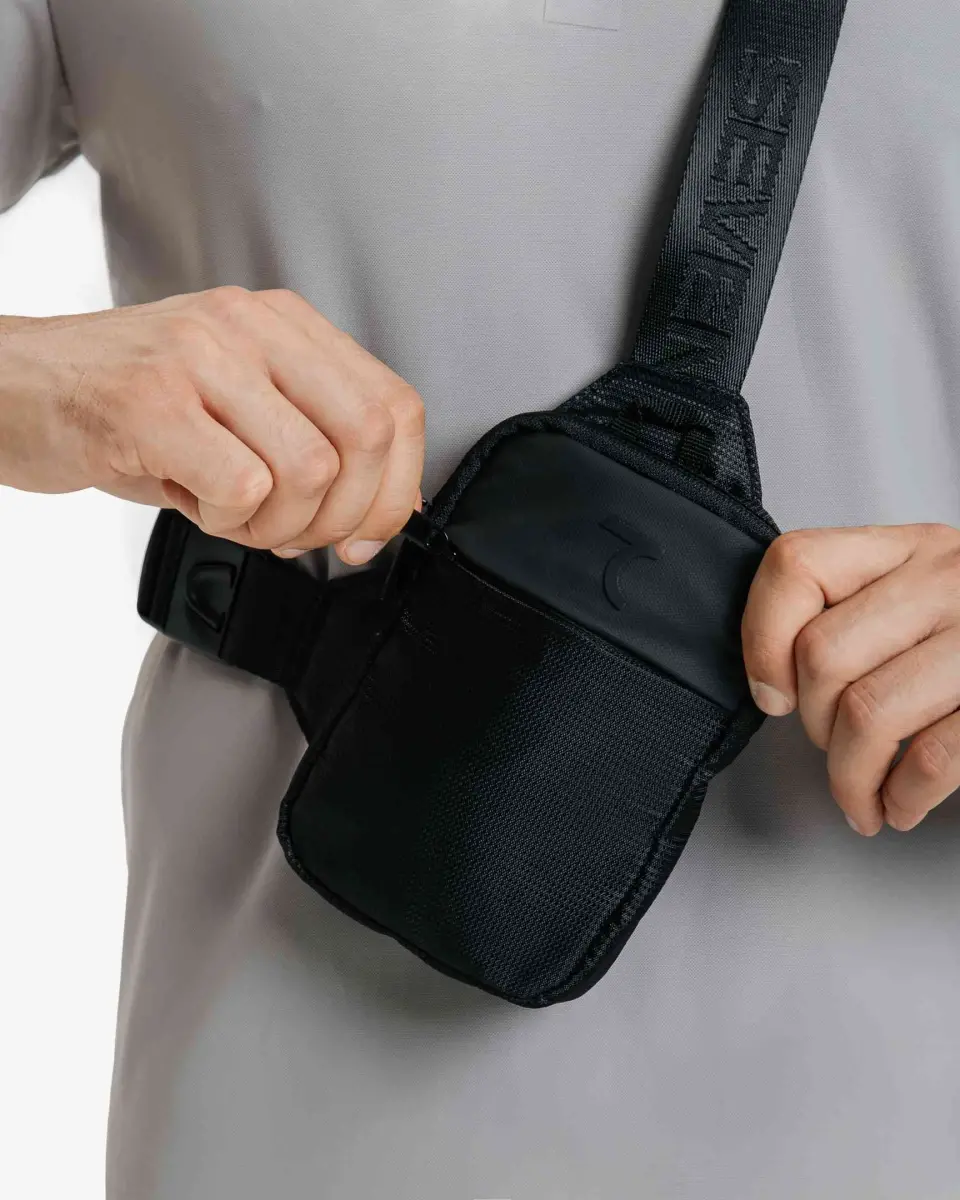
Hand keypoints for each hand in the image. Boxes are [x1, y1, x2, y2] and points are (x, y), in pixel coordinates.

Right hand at [0, 287, 424, 563]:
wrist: (10, 388)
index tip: (366, 534)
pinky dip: (229, 523)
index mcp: (283, 324)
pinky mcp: (150, 400)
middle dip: (345, 516)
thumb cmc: (124, 406)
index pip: (394, 405)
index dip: (396, 487)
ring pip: (310, 468)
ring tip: (232, 515)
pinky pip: (243, 488)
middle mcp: (249, 325)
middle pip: (367, 435)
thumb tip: (388, 505)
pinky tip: (193, 504)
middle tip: (296, 536)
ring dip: (279, 526)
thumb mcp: (234, 408)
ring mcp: (200, 357)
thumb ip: (313, 438)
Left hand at [741, 523, 959, 835]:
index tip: (773, 691)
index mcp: (908, 549)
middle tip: (832, 744)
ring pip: (868, 712)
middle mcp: (948, 579)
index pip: (797, 566)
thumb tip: (770, 687)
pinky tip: (898, 806)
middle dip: (812, 722)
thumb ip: (848, 617)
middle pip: (823, 655)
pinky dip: (901, 797)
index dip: (762, 638)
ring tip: (861, 791)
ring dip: (850, 775)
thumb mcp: (914, 598)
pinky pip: (931, 757)